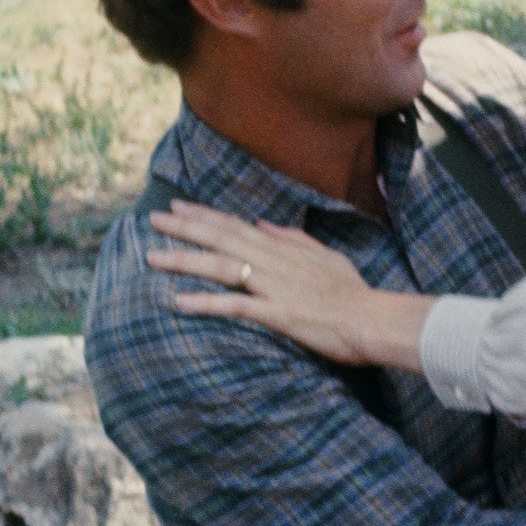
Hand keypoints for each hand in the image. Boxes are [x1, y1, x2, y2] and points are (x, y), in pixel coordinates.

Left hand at [145, 201, 432, 369]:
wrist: (372, 320)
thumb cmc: (353, 292)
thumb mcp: (324, 255)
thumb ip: (291, 238)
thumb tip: (262, 223)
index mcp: (283, 248)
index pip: (235, 225)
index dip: (204, 215)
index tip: (178, 206)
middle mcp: (273, 261)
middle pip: (221, 238)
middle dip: (184, 227)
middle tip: (153, 218)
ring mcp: (273, 286)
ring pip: (220, 266)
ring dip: (184, 260)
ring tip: (152, 256)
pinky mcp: (276, 314)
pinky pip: (234, 306)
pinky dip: (205, 302)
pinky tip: (178, 301)